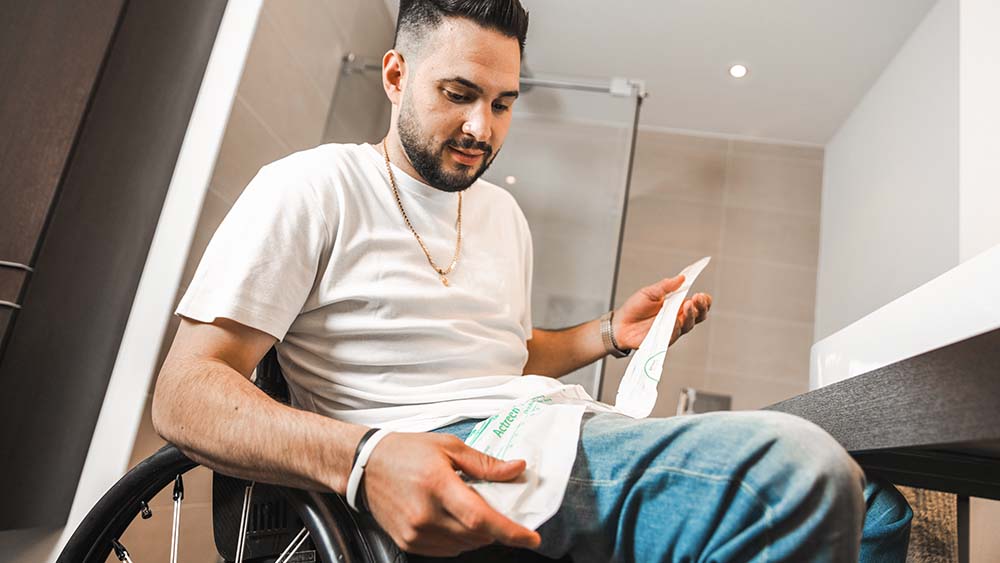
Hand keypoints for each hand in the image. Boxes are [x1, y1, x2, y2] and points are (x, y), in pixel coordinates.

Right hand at [362, 432, 541, 556]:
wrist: (364, 467)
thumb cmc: (406, 452)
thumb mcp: (449, 447)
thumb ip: (485, 464)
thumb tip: (517, 469)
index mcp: (438, 485)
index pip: (481, 519)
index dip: (510, 532)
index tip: (531, 537)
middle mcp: (425, 514)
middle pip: (476, 535)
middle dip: (495, 526)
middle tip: (496, 506)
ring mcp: (415, 533)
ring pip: (464, 545)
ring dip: (477, 532)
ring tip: (468, 507)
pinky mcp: (408, 543)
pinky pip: (447, 549)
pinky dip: (459, 538)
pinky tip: (453, 518)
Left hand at [613, 275, 712, 349]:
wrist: (620, 325)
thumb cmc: (634, 309)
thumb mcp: (649, 292)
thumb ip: (665, 286)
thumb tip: (681, 278)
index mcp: (676, 305)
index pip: (697, 303)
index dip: (704, 300)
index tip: (703, 294)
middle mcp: (678, 318)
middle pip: (698, 315)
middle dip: (702, 307)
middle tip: (698, 298)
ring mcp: (672, 329)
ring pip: (689, 324)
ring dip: (691, 315)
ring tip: (688, 305)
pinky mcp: (665, 339)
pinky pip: (675, 334)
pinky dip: (677, 326)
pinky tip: (676, 320)